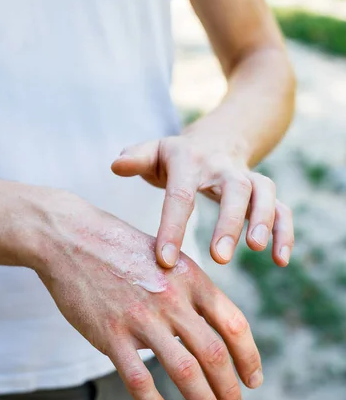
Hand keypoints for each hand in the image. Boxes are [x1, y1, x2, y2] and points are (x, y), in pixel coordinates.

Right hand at [34, 194, 262, 399]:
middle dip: (230, 391)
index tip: (254, 380)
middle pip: (214, 355)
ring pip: (184, 372)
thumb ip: (191, 291)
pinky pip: (138, 379)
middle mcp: (172, 298)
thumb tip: (212, 328)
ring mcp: (141, 317)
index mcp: (191, 278)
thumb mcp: (168, 257)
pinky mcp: (110, 334)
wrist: (72, 238)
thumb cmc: (122, 248)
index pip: (235, 325)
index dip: (250, 357)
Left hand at [111, 133, 293, 268]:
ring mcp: (247, 177)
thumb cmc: (177, 157)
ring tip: (256, 248)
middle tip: (219, 257)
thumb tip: (115, 165)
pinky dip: (284, 231)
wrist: (217, 138)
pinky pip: (281, 208)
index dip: (172, 228)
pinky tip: (281, 260)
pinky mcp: (263, 191)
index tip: (165, 261)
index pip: (180, 195)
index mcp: (188, 160)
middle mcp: (222, 166)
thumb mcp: (154, 151)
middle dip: (228, 222)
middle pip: (233, 188)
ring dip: (263, 220)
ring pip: (263, 193)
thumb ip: (136, 158)